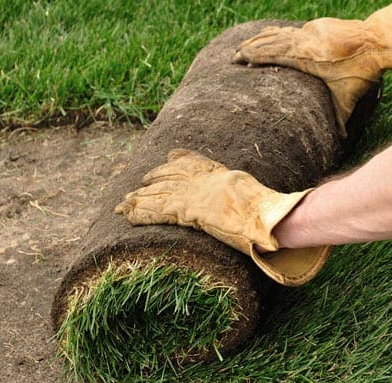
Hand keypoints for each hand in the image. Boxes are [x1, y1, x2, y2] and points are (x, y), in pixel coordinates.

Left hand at [115, 149, 329, 285]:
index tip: (168, 157)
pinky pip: (157, 211)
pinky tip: (128, 215)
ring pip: (159, 194)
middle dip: (153, 181)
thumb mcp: (260, 200)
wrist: (266, 216)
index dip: (178, 161)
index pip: (194, 163)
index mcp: (220, 176)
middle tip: (138, 185)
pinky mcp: (186, 210)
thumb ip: (252, 199)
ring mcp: (194, 194)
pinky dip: (141, 213)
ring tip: (122, 205)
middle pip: (171, 177)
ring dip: (139, 199)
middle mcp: (203, 181)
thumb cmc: (269, 213)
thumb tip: (269, 216)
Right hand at [234, 0, 391, 128]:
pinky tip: (271, 35)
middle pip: (270, 42)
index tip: (238, 59)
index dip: (254, 55)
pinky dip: (279, 33)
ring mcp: (311, 31)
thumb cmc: (363, 71)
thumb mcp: (349, 97)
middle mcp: (304, 41)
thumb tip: (341, 143)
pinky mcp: (319, 25)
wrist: (380, 41)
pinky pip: (293, 30)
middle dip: (251, 47)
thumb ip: (341, 119)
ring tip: (246, 44)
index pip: (273, 54)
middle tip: (234, 55)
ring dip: (262, 38)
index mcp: (305, 58)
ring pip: (280, 33)